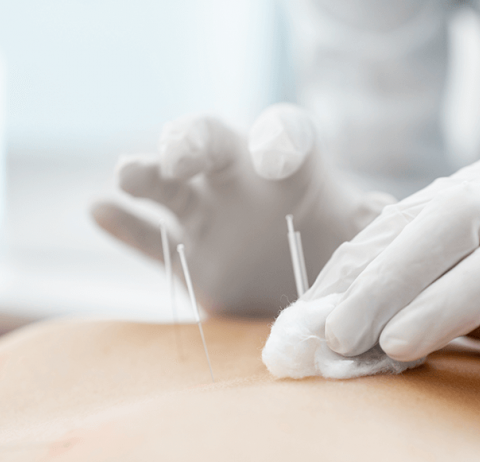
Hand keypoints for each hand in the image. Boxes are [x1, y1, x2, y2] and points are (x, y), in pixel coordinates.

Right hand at [92, 104, 393, 315]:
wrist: (309, 307)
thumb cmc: (339, 263)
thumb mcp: (361, 245)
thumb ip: (368, 227)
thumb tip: (380, 209)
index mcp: (294, 173)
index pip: (282, 137)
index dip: (278, 142)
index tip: (276, 160)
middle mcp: (244, 184)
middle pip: (212, 143)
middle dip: (194, 141)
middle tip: (180, 153)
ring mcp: (209, 218)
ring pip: (169, 186)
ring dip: (146, 174)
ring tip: (128, 174)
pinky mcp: (187, 257)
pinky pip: (150, 240)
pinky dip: (125, 227)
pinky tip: (99, 211)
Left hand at [283, 148, 479, 385]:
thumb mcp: (447, 283)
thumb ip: (390, 286)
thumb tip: (313, 318)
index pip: (421, 215)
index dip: (366, 268)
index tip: (320, 323)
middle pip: (467, 215)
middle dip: (396, 276)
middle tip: (345, 336)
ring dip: (457, 298)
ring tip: (399, 345)